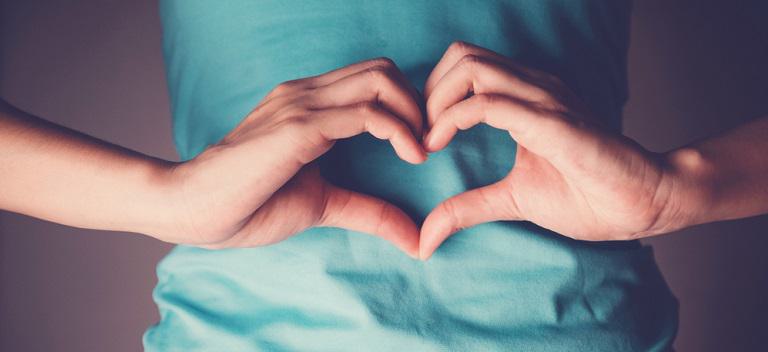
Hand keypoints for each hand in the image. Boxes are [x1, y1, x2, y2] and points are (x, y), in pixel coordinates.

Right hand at [162, 58, 426, 256]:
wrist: (192, 208)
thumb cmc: (248, 204)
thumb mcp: (322, 204)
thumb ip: (368, 211)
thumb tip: (415, 239)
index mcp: (309, 104)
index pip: (373, 78)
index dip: (407, 105)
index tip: (422, 144)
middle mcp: (307, 93)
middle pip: (384, 69)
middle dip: (418, 102)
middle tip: (429, 142)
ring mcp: (302, 105)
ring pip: (381, 81)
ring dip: (415, 113)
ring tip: (422, 150)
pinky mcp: (299, 127)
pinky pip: (366, 113)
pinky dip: (399, 130)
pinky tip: (411, 156)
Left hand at [418, 41, 676, 258]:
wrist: (644, 202)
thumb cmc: (587, 196)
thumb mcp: (512, 199)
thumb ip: (467, 208)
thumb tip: (425, 238)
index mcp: (525, 96)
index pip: (465, 66)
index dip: (432, 95)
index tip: (422, 137)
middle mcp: (532, 87)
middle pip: (461, 55)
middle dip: (428, 91)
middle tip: (420, 133)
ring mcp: (543, 98)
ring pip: (470, 67)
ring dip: (435, 100)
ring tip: (429, 139)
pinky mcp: (551, 121)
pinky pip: (489, 102)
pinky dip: (452, 119)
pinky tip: (439, 144)